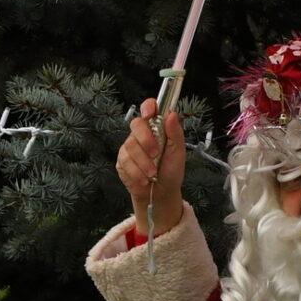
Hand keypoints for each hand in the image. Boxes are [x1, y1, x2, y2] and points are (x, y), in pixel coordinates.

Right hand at [117, 97, 184, 233]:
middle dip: (146, 140)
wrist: (161, 193)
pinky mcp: (121, 161)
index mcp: (156, 128)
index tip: (150, 115)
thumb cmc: (171, 171)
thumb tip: (171, 114)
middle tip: (155, 154)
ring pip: (130, 146)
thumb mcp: (178, 152)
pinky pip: (125, 162)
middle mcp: (141, 134)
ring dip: (143, 163)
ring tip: (152, 173)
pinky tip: (144, 179)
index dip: (148, 107)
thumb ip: (175, 133)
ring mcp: (129, 147)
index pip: (149, 108)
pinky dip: (136, 173)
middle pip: (136, 124)